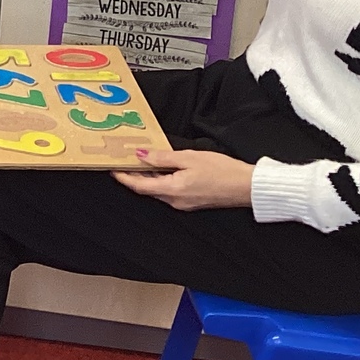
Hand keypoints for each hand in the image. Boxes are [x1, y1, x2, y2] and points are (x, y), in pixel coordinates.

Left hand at [112, 148, 255, 211]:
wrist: (246, 187)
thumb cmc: (222, 171)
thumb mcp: (188, 158)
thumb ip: (162, 158)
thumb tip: (141, 156)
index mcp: (172, 190)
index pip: (139, 186)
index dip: (123, 177)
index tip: (112, 168)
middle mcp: (175, 201)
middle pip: (146, 189)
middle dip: (133, 176)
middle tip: (123, 161)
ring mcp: (183, 203)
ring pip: (157, 190)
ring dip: (147, 177)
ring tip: (139, 161)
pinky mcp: (191, 201)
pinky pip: (169, 190)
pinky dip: (160, 180)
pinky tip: (161, 168)